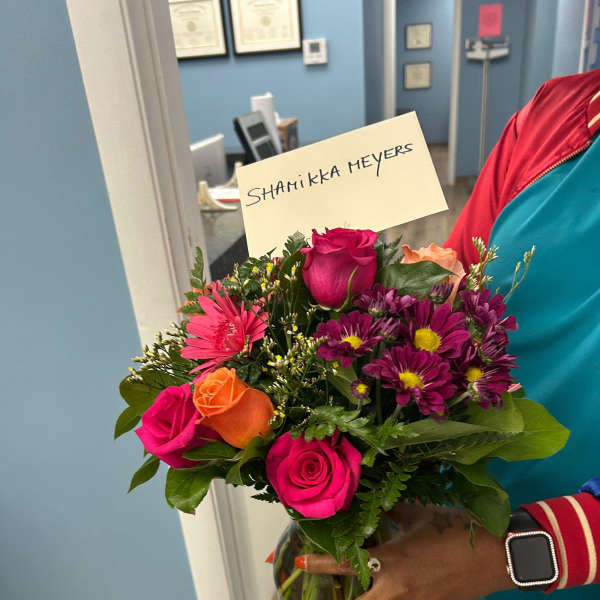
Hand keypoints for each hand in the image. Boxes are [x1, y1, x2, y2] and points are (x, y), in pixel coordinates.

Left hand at [298, 504, 514, 599]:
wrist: (495, 555)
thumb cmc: (456, 529)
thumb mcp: (418, 514)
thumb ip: (391, 510)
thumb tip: (372, 501)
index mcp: (392, 561)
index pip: (346, 564)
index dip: (319, 563)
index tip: (298, 561)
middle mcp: (398, 589)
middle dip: (343, 596)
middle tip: (329, 583)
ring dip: (368, 594)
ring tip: (366, 577)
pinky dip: (389, 594)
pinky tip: (390, 581)